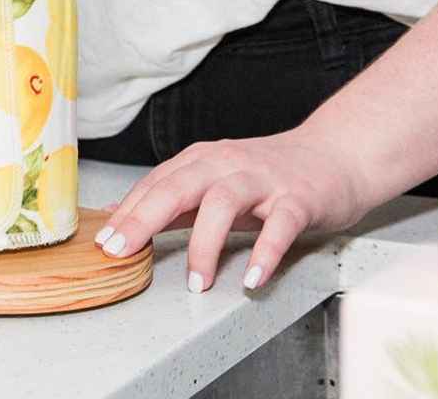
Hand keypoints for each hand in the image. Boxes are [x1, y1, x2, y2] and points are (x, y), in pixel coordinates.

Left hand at [94, 129, 369, 292]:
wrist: (334, 154)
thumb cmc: (270, 175)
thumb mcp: (218, 182)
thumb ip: (178, 200)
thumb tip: (125, 220)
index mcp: (205, 159)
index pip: (158, 182)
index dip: (128, 211)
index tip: (104, 242)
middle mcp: (229, 164)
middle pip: (180, 185)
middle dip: (146, 217)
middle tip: (123, 251)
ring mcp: (264, 180)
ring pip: (224, 201)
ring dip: (205, 244)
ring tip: (196, 282)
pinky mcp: (298, 198)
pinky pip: (280, 224)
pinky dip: (265, 252)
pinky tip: (252, 278)